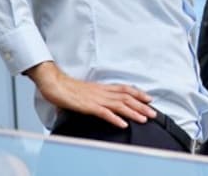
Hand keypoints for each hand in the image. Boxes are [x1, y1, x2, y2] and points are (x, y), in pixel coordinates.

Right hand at [25, 61, 155, 127]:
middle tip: (154, 113)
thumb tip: (99, 103)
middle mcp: (102, 92)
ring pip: (119, 105)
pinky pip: (104, 113)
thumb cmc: (67, 87)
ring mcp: (96, 99)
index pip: (125, 89)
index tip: (149, 98)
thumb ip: (94, 96)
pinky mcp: (88, 106)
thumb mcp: (85, 91)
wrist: (53, 83)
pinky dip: (115, 118)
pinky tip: (123, 124)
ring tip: (144, 119)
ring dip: (133, 112)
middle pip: (126, 97)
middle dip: (142, 105)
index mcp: (102, 87)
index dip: (138, 93)